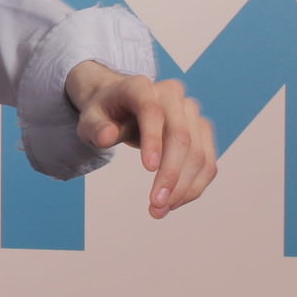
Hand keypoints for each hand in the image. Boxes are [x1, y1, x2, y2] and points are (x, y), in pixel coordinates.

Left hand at [65, 61, 217, 218]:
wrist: (120, 103)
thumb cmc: (104, 113)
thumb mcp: (90, 118)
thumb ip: (95, 127)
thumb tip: (106, 137)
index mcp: (141, 87)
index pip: (152, 112)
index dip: (153, 140)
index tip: (149, 170)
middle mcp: (173, 96)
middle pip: (181, 137)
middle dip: (171, 175)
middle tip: (155, 205)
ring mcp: (191, 112)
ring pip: (199, 153)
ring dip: (184, 187)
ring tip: (160, 210)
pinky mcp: (201, 131)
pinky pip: (207, 161)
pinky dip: (193, 186)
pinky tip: (174, 202)